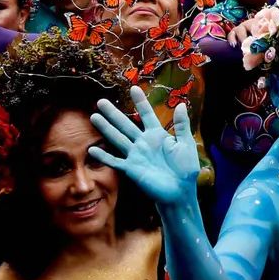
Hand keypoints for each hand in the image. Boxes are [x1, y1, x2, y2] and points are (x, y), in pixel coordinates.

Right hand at [88, 87, 199, 207]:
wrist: (180, 191)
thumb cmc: (186, 169)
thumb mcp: (186, 145)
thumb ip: (182, 125)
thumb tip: (182, 104)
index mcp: (157, 135)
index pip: (146, 114)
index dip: (140, 102)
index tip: (133, 88)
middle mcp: (143, 142)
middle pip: (126, 124)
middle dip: (113, 113)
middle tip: (101, 101)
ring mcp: (136, 155)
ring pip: (117, 138)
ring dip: (105, 128)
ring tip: (94, 117)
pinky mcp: (131, 169)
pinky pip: (115, 161)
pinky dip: (104, 156)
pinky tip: (92, 150)